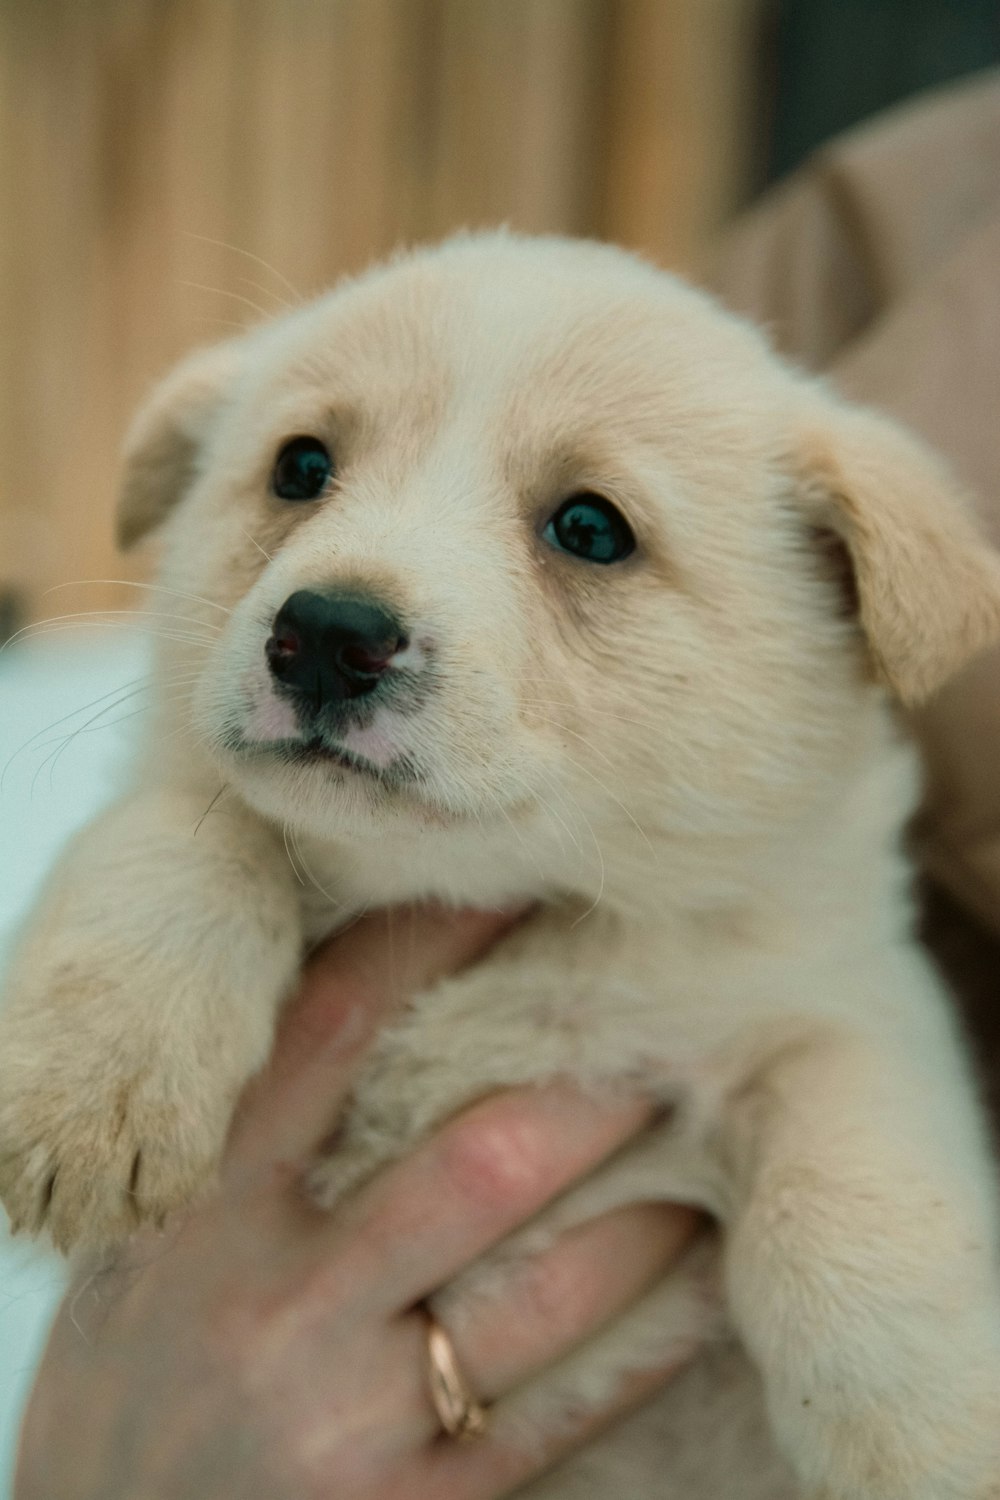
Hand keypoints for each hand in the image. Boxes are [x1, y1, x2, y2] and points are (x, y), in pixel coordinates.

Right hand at [15, 908, 702, 1499]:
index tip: (513, 889)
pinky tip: (699, 1289)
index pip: (330, 1040)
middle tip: (669, 1030)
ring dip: (645, 1216)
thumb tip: (350, 1021)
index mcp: (206, 1214)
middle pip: (474, 1164)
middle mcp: (279, 1301)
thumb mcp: (143, 1251)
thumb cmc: (121, 1389)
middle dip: (588, 1092)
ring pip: (541, 1295)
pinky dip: (642, 1347)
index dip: (430, 948)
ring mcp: (346, 1415)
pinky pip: (554, 1417)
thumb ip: (234, 1154)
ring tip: (703, 1150)